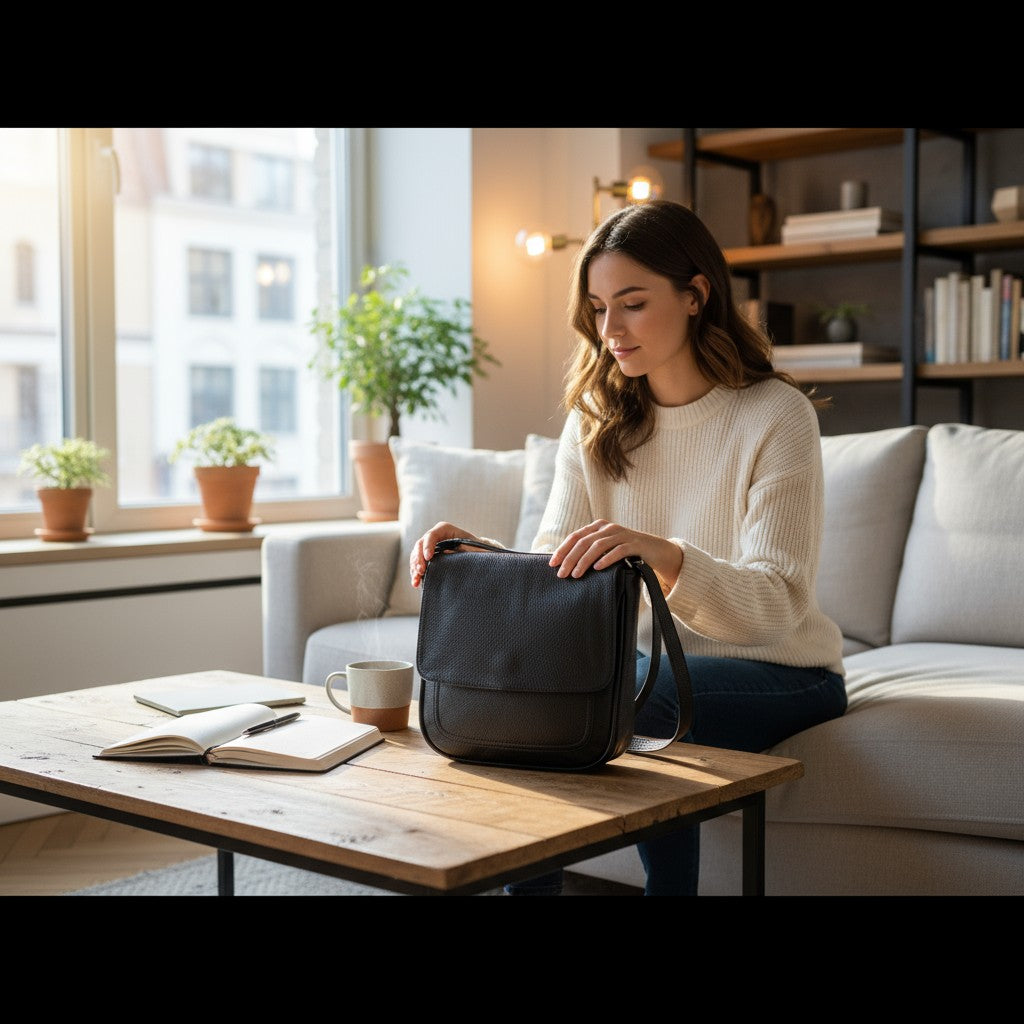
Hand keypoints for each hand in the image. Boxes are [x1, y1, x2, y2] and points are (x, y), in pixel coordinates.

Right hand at [410, 522, 480, 588]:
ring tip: (416, 580)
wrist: (474, 552)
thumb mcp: (473, 547)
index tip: (428, 558)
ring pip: (416, 555)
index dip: (428, 546)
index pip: (432, 535)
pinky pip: (416, 562)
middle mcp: (434, 535)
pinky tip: (415, 582)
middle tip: (421, 571)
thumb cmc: (475, 547)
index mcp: (444, 529)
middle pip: (420, 545)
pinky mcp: (425, 555)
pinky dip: (415, 572)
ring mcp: (428, 545)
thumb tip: (451, 553)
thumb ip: (466, 549)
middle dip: (419, 559)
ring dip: (414, 568)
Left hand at [550, 519, 682, 589]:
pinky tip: (598, 568)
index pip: (575, 537)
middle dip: (570, 558)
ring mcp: (622, 534)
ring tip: (576, 574)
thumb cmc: (627, 553)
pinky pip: (619, 550)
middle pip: (584, 542)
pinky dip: (607, 558)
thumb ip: (590, 552)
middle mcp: (609, 527)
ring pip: (598, 545)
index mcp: (598, 527)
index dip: (562, 550)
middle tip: (562, 574)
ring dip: (585, 561)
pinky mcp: (635, 544)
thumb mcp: (606, 549)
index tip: (552, 564)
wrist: (656, 550)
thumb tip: (566, 566)